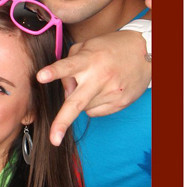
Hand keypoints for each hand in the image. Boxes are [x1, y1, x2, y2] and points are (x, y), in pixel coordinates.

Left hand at [37, 29, 150, 144]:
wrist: (146, 53)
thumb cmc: (110, 48)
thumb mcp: (87, 46)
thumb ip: (69, 64)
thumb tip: (66, 92)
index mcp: (89, 60)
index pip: (68, 66)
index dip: (53, 72)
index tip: (40, 77)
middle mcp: (100, 77)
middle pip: (76, 103)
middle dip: (62, 122)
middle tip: (53, 139)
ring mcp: (111, 92)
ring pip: (83, 108)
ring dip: (82, 99)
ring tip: (96, 82)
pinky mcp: (120, 103)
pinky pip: (95, 112)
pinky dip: (94, 103)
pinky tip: (104, 89)